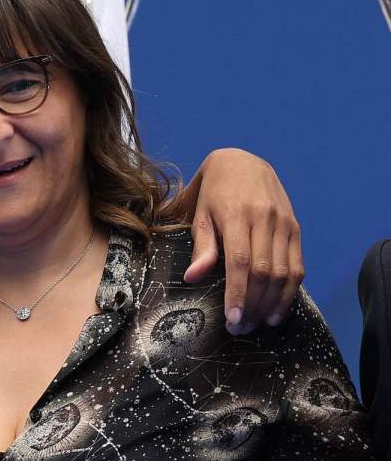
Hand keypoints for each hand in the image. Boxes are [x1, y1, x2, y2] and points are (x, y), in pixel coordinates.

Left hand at [173, 148, 302, 334]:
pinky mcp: (296, 228)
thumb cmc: (214, 192)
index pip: (240, 262)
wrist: (243, 162)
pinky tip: (277, 309)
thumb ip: (201, 247)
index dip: (238, 293)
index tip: (232, 319)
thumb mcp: (200, 214)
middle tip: (240, 328)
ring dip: (272, 304)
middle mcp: (265, 220)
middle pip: (264, 272)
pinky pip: (298, 266)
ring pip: (284, 273)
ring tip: (257, 324)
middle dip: (252, 305)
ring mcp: (284, 224)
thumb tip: (193, 278)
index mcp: (237, 215)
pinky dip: (290, 292)